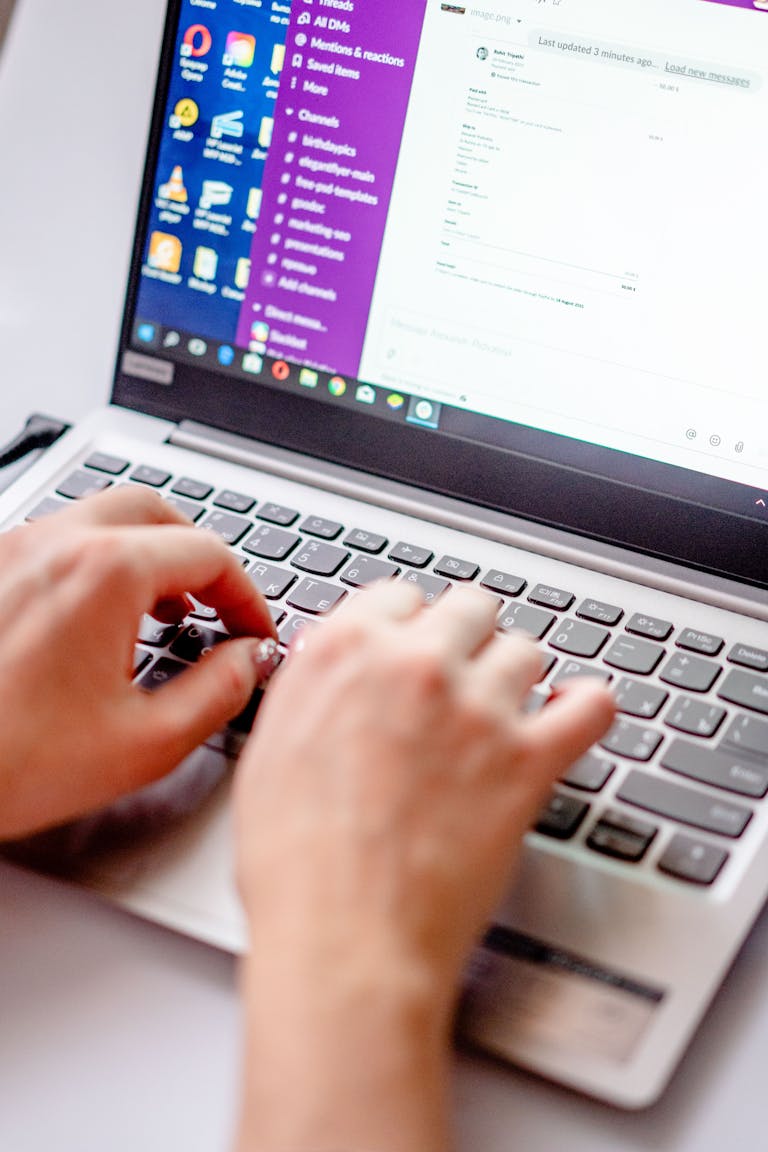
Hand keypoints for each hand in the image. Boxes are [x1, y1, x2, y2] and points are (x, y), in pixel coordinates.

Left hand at [0, 486, 275, 839]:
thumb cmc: (8, 764)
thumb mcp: (144, 744)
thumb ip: (218, 693)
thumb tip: (248, 662)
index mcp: (104, 574)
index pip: (208, 553)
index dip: (249, 595)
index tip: (252, 631)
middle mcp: (53, 545)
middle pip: (154, 511)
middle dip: (198, 556)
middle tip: (216, 605)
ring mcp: (10, 550)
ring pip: (100, 519)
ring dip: (145, 556)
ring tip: (162, 614)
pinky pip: (56, 543)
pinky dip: (96, 565)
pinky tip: (98, 619)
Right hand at [233, 581, 614, 1151]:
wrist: (343, 938)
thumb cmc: (297, 863)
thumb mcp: (270, 749)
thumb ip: (314, 689)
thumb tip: (338, 670)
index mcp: (346, 651)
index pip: (399, 596)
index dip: (408, 624)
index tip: (415, 644)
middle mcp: (415, 664)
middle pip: (470, 608)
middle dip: (466, 638)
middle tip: (460, 675)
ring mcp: (477, 708)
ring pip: (525, 650)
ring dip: (515, 677)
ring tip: (506, 709)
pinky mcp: (528, 759)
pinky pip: (589, 705)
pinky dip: (587, 706)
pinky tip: (574, 712)